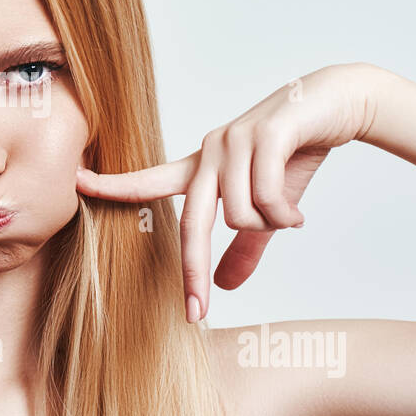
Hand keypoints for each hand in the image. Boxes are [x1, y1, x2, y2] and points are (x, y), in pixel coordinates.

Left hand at [74, 63, 380, 322]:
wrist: (339, 102)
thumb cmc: (297, 152)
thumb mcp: (269, 207)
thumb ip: (245, 247)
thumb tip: (226, 288)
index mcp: (204, 165)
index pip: (151, 179)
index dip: (114, 185)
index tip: (76, 184)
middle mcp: (211, 150)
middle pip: (192, 222)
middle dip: (191, 272)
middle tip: (195, 313)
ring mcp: (236, 139)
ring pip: (238, 214)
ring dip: (270, 227)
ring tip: (291, 217)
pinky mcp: (266, 133)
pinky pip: (265, 196)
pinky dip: (286, 216)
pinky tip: (299, 214)